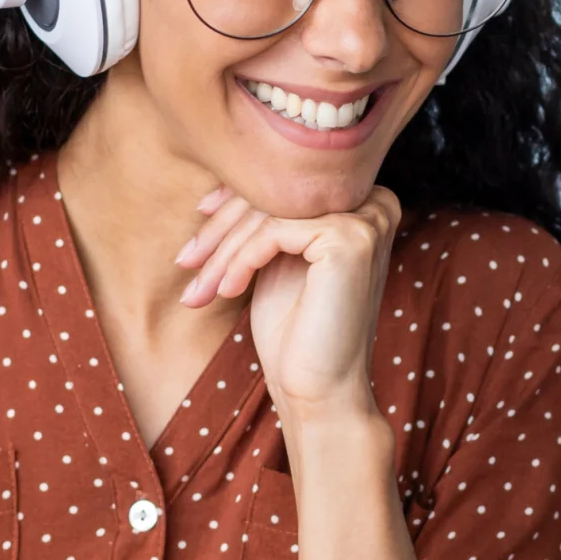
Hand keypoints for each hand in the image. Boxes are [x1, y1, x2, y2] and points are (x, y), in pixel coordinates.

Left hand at [176, 184, 400, 428]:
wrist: (320, 389)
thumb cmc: (296, 330)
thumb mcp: (278, 259)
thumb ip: (270, 214)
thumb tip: (227, 169)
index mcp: (365, 203)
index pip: (287, 183)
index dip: (235, 201)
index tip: (198, 221)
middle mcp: (375, 202)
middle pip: (276, 192)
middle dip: (220, 230)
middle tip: (185, 262)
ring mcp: (367, 218)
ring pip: (269, 211)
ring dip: (222, 251)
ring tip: (198, 289)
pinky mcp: (350, 238)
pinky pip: (272, 232)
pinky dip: (240, 261)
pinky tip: (227, 291)